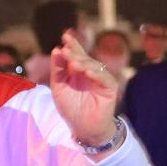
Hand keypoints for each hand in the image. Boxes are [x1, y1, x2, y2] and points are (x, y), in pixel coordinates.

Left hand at [49, 30, 119, 145]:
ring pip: (95, 66)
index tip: (65, 36)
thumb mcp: (59, 87)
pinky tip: (87, 72)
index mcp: (78, 71)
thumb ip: (58, 70)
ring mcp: (101, 79)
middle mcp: (90, 72)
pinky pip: (105, 79)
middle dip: (76, 52)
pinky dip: (96, 74)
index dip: (72, 45)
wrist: (83, 128)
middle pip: (85, 58)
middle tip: (65, 50)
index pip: (76, 54)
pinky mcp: (110, 89)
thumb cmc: (71, 108)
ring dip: (84, 63)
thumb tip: (56, 50)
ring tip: (73, 63)